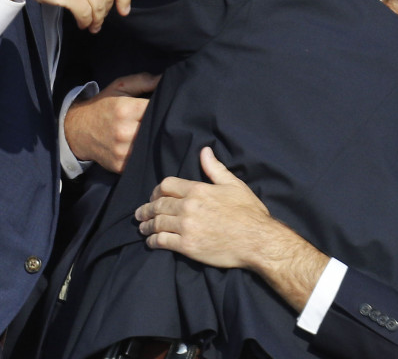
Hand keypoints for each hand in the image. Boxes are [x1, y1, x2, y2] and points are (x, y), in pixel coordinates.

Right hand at [65, 72, 158, 172]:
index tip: (165, 106)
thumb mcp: (119, 87)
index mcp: (125, 110)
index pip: (156, 109)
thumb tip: (165, 79)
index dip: (164, 107)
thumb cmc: (102, 106)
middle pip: (156, 129)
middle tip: (160, 120)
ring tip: (151, 132)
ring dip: (153, 140)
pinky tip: (142, 145)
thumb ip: (143, 80)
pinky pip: (141, 160)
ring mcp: (122, 151)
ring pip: (151, 146)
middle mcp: (124, 132)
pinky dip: (144, 153)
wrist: (77, 130)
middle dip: (160, 124)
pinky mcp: (120, 165)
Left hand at [138, 147, 329, 310]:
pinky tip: (151, 242)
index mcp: (198, 190)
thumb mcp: (234, 185)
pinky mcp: (187, 246)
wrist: (257, 241)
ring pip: (156, 223)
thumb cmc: (249, 213)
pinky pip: (161, 242)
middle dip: (146, 209)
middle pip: (157, 205)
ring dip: (146, 226)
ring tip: (142, 228)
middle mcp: (188, 207)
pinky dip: (153, 241)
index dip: (156, 191)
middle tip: (140, 213)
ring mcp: (186, 227)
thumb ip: (215, 169)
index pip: (166, 186)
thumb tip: (204, 151)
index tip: (153, 196)